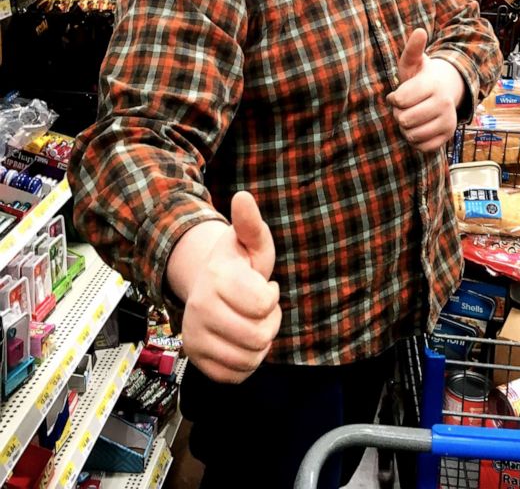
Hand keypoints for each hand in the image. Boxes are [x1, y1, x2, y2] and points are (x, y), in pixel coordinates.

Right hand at [180, 192, 281, 383]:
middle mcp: (200, 308)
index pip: (263, 305)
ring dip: (260, 344)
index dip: (271, 297)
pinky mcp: (196, 359)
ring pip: (248, 359)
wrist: (208, 284)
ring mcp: (194, 336)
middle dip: (270, 323)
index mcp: (216, 278)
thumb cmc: (238, 264)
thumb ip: (251, 222)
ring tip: (252, 323)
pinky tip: (241, 342)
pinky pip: (234, 376)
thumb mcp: (250, 240)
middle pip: (258, 336)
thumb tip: (243, 197)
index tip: (264, 285)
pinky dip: (246, 363)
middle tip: (260, 308)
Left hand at [387, 28, 464, 151]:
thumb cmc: (422, 77)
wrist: (446, 91)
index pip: (400, 101)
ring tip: (412, 116)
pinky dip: (415, 140)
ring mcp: (448, 122)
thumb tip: (419, 30)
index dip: (394, 99)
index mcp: (433, 85)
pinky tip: (419, 127)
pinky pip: (421, 147)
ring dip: (406, 128)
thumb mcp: (415, 62)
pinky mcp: (447, 137)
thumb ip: (413, 49)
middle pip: (404, 120)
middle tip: (405, 107)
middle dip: (398, 114)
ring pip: (411, 135)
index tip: (398, 94)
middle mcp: (444, 104)